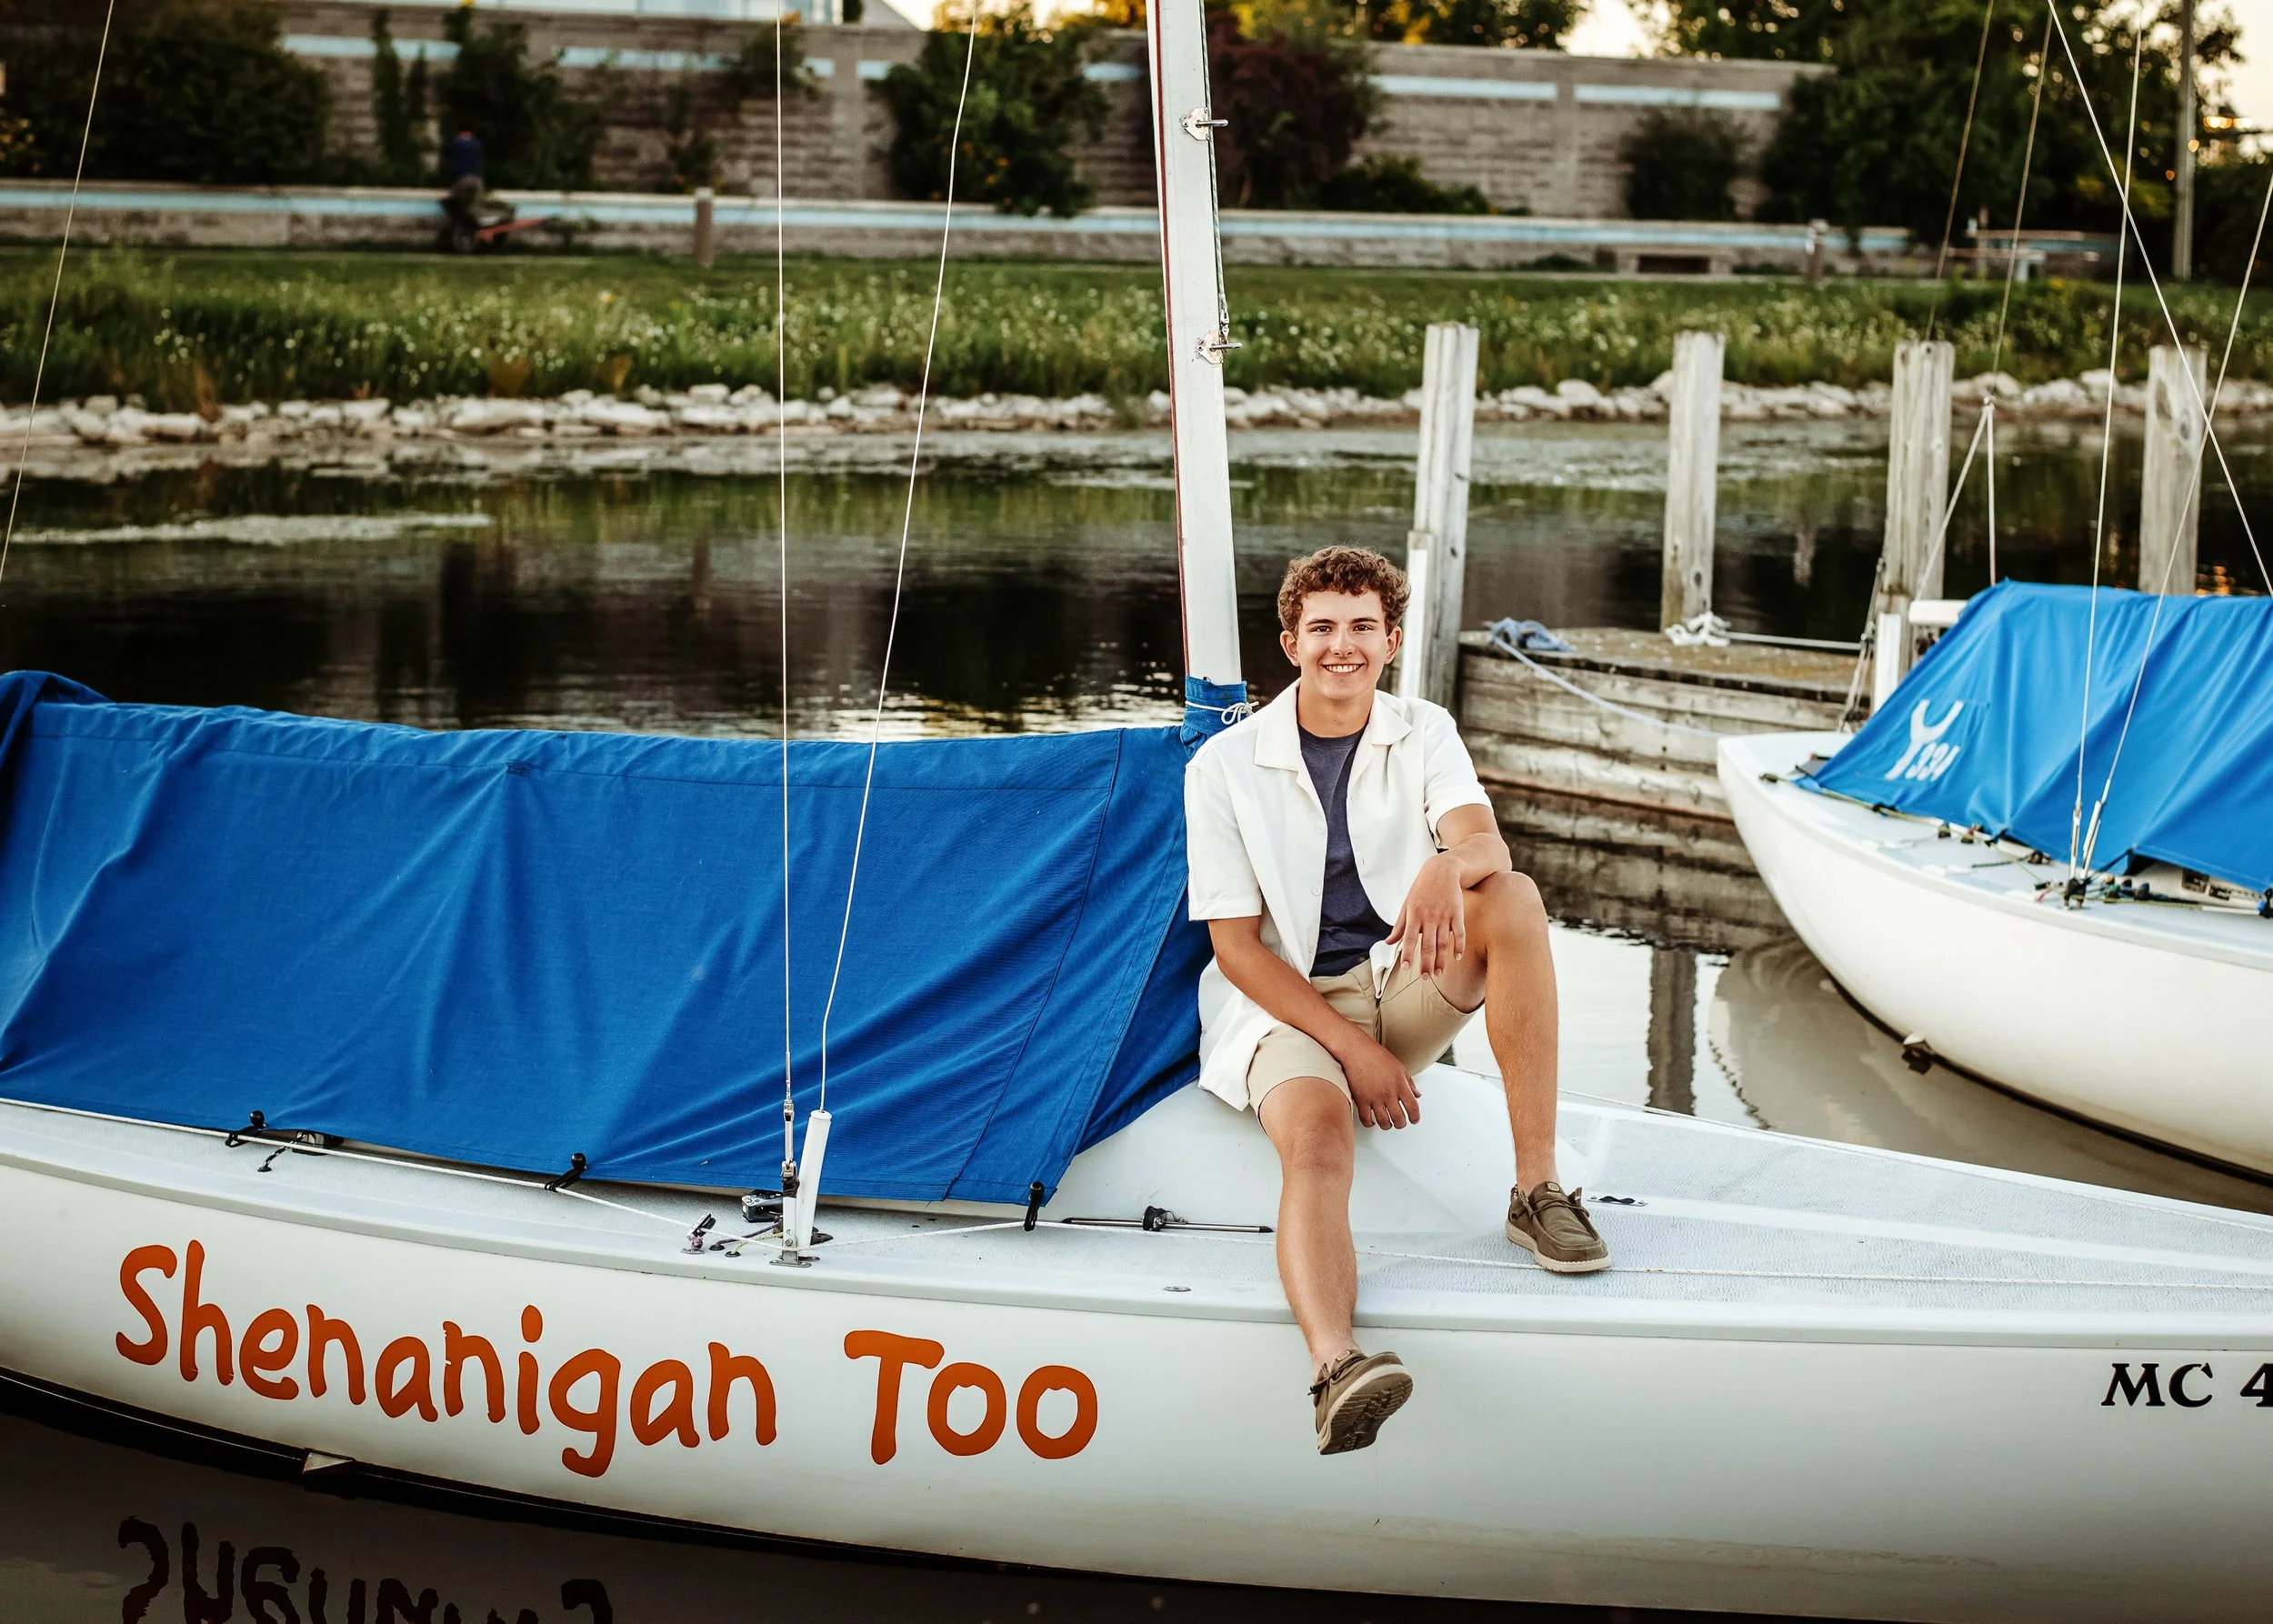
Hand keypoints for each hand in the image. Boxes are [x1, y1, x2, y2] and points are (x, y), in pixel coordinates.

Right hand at [1340, 1033, 1420, 1129]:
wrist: (1356, 1050)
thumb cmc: (1377, 1056)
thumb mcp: (1399, 1067)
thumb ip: (1409, 1083)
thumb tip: (1417, 1094)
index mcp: (1400, 1085)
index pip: (1413, 1107)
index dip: (1415, 1117)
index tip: (1414, 1120)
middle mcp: (1389, 1093)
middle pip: (1399, 1119)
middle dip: (1401, 1124)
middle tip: (1400, 1123)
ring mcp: (1374, 1098)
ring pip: (1384, 1122)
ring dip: (1387, 1125)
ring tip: (1387, 1123)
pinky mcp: (1361, 1099)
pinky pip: (1366, 1119)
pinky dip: (1370, 1123)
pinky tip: (1372, 1121)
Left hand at [1388, 853, 1466, 977]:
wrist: (1442, 870)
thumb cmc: (1421, 888)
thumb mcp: (1407, 904)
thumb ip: (1399, 925)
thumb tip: (1389, 942)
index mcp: (1414, 914)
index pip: (1409, 938)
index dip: (1408, 954)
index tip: (1407, 968)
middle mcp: (1429, 916)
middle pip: (1428, 945)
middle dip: (1427, 963)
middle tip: (1426, 978)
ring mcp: (1444, 915)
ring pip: (1443, 942)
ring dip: (1441, 960)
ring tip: (1439, 973)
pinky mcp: (1457, 913)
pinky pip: (1459, 933)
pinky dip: (1459, 946)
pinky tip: (1457, 957)